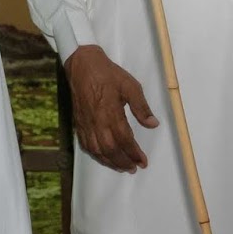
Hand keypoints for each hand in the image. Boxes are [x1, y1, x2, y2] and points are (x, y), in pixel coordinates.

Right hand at [66, 44, 158, 172]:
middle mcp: (97, 121)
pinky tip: (103, 157)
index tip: (143, 161)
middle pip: (110, 149)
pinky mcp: (79, 122)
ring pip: (97, 150)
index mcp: (110, 112)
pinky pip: (86, 144)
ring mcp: (86, 123)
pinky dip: (95, 154)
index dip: (134, 153)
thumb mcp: (130, 86)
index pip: (124, 139)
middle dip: (123, 161)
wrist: (82, 65)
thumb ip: (141, 107)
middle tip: (134, 168)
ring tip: (121, 167)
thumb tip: (153, 124)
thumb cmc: (108, 74)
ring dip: (109, 161)